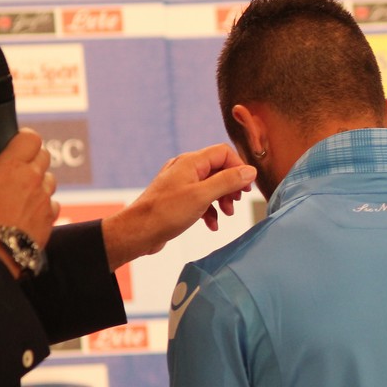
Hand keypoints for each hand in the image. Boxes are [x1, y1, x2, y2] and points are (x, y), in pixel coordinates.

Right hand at [0, 129, 57, 246]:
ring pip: (49, 179)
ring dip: (38, 181)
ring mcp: (45, 198)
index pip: (31, 138)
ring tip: (18, 193)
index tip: (14, 145)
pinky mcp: (51, 216)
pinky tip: (26, 211)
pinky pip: (52, 202)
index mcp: (11, 167)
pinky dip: (43, 203)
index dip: (23, 139)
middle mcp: (33, 179)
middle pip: (44, 156)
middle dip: (31, 159)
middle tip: (14, 169)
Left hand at [102, 144, 256, 270]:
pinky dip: (210, 210)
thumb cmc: (165, 213)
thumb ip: (228, 181)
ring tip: (227, 214)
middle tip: (237, 202)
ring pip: (211, 186)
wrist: (136, 232)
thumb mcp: (202, 196)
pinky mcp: (177, 200)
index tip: (247, 187)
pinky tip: (212, 224)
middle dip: (231, 186)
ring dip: (222, 199)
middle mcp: (185, 169)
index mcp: (190, 162)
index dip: (238, 167)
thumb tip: (250, 171)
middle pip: (218, 169)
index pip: (223, 153)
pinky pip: (200, 199)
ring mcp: (180, 184)